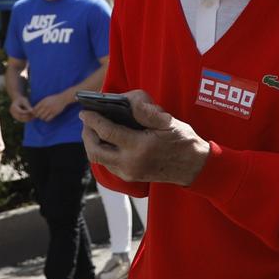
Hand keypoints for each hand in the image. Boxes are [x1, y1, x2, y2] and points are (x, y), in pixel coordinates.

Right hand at [8, 94, 33, 123]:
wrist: (17, 100)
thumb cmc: (22, 100)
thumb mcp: (25, 101)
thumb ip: (28, 107)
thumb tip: (32, 111)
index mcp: (13, 107)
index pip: (20, 112)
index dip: (26, 112)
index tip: (32, 111)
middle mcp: (12, 112)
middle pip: (20, 117)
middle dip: (27, 116)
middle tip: (33, 115)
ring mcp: (13, 115)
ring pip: (21, 119)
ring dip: (27, 119)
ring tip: (33, 117)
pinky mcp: (16, 117)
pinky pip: (21, 120)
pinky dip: (26, 119)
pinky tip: (31, 118)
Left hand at [33, 92, 75, 121]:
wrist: (62, 98)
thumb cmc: (53, 99)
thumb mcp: (46, 99)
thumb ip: (40, 103)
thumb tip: (34, 110)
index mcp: (43, 102)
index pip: (34, 109)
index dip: (34, 112)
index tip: (35, 113)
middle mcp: (45, 106)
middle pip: (37, 114)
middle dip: (38, 116)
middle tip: (40, 115)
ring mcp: (50, 110)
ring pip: (42, 117)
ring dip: (42, 118)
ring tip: (44, 116)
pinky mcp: (54, 113)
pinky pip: (47, 119)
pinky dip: (46, 119)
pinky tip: (48, 117)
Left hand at [83, 90, 210, 185]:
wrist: (194, 167)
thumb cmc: (183, 142)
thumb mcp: (169, 122)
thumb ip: (147, 112)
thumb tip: (127, 101)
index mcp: (140, 146)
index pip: (107, 132)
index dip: (93, 120)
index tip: (85, 111)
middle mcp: (130, 162)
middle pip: (95, 149)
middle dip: (87, 134)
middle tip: (86, 121)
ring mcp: (129, 172)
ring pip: (98, 159)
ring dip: (91, 144)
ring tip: (92, 130)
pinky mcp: (130, 177)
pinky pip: (107, 164)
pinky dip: (101, 151)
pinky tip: (105, 141)